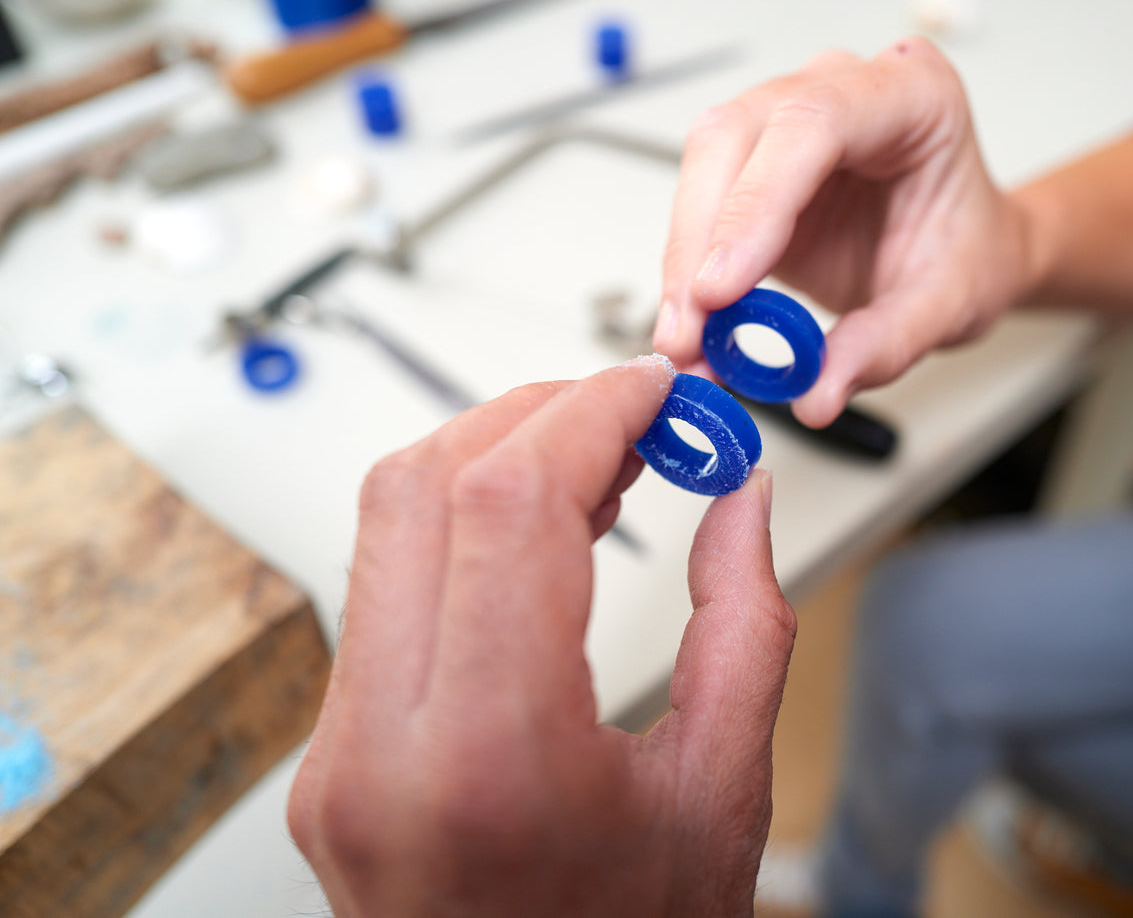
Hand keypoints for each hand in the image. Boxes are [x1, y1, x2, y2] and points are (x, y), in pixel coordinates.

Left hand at [288, 358, 796, 916]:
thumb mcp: (721, 795)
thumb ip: (745, 625)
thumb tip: (742, 498)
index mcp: (488, 760)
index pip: (506, 503)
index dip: (590, 411)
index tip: (655, 392)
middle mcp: (381, 750)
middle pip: (423, 486)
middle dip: (536, 414)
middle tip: (632, 413)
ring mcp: (339, 753)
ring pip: (386, 522)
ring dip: (494, 459)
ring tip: (598, 463)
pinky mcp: (333, 753)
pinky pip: (383, 586)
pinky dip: (462, 527)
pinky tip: (538, 531)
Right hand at [653, 37, 1036, 426]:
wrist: (968, 247)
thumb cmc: (968, 249)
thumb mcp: (949, 306)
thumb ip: (886, 345)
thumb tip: (816, 394)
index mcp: (913, 94)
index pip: (813, 125)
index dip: (754, 205)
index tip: (720, 290)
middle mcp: (843, 86)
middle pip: (737, 135)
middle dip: (699, 240)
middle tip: (688, 333)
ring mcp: (791, 111)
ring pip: (705, 161)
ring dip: (683, 255)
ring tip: (685, 341)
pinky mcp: (756, 158)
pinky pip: (702, 197)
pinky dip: (688, 265)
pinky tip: (691, 322)